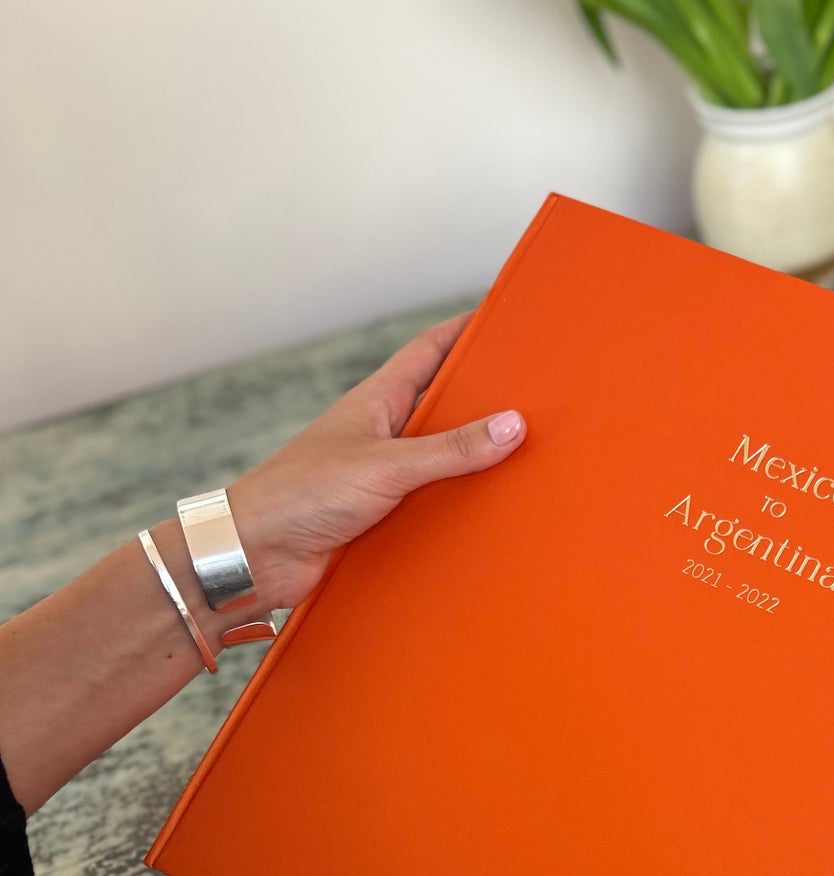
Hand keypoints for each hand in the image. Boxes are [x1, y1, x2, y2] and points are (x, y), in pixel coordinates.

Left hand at [226, 310, 525, 611]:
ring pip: (445, 461)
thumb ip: (449, 449)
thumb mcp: (384, 466)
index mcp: (378, 402)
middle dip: (486, 400)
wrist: (255, 556)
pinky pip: (436, 506)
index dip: (464, 332)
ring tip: (531, 456)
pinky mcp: (387, 518)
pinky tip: (493, 514)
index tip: (502, 320)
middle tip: (536, 395)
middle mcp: (385, 435)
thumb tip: (511, 424)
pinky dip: (462, 508)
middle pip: (446, 407)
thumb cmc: (300, 494)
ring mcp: (385, 477)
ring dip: (478, 461)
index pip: (429, 352)